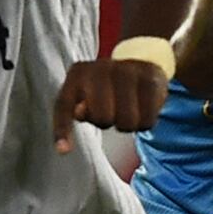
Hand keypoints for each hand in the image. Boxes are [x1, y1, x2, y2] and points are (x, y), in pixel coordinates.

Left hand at [53, 59, 170, 151]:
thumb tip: (80, 112)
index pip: (65, 105)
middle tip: (111, 112)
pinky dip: (144, 124)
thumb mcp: (84, 96)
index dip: (62, 130)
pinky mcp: (150, 78)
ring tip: (126, 110)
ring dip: (127, 125)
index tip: (63, 151)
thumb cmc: (104, 87)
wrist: (139, 62)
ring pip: (126, 122)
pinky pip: (147, 120)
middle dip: (106, 122)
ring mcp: (127, 70)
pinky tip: (142, 110)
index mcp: (78, 73)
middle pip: (102, 117)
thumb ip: (77, 109)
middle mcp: (101, 67)